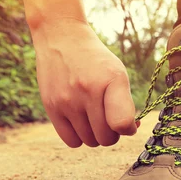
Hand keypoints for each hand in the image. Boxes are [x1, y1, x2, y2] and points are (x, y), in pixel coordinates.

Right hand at [31, 19, 137, 147]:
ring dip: (96, 135)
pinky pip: (72, 141)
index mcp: (111, 81)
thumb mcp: (118, 73)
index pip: (122, 123)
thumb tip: (129, 131)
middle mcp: (88, 91)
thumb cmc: (96, 61)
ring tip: (94, 118)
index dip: (129, 128)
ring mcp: (67, 101)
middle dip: (112, 133)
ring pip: (90, 141)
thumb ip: (126, 104)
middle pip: (107, 138)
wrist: (62, 38)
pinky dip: (79, 137)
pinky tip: (81, 123)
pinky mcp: (51, 107)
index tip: (128, 122)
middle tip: (109, 118)